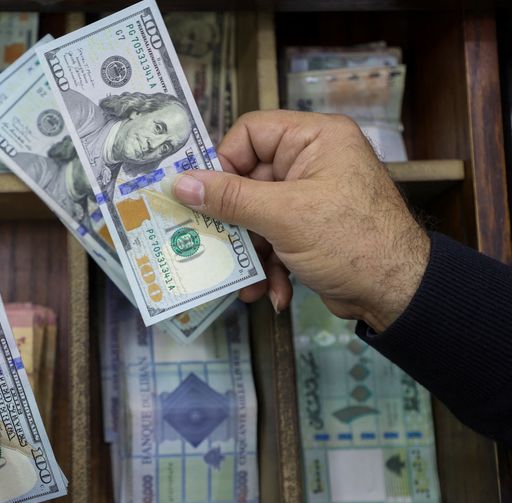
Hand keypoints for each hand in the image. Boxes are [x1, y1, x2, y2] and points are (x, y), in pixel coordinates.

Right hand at [172, 110, 428, 331]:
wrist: (399, 294)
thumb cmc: (351, 240)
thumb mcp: (284, 216)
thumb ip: (230, 198)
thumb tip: (180, 183)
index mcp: (315, 139)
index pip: (251, 133)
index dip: (224, 162)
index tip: (203, 195)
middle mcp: (312, 162)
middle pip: (248, 180)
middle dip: (234, 221)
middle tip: (210, 242)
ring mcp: (310, 198)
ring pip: (257, 216)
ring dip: (250, 252)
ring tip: (244, 280)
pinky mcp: (310, 230)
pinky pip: (274, 238)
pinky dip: (269, 266)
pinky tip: (270, 292)